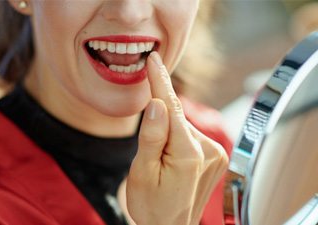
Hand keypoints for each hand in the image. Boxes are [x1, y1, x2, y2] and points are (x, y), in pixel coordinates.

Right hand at [126, 52, 228, 224]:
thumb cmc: (152, 205)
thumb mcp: (141, 173)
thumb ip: (151, 137)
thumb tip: (156, 104)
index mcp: (187, 154)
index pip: (170, 107)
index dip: (159, 82)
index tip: (153, 60)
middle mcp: (208, 150)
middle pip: (176, 118)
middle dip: (158, 122)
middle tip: (149, 153)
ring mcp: (215, 154)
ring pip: (182, 126)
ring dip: (168, 133)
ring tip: (160, 164)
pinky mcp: (216, 156)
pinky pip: (190, 135)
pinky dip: (177, 139)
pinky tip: (171, 160)